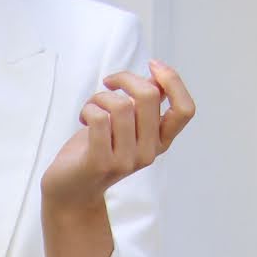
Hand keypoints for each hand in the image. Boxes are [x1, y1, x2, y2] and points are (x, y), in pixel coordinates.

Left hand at [41, 58, 194, 210]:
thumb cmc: (97, 150)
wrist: (71, 190)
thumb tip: (158, 78)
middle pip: (149, 97)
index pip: (185, 110)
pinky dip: (88, 109)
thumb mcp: (127, 125)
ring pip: (121, 105)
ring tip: (92, 107)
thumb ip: (145, 104)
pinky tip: (84, 118)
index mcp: (160, 141)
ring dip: (100, 97)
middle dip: (126, 78)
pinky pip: (99, 118)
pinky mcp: (101, 163)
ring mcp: (126, 160)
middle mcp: (148, 153)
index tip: (152, 66)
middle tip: (110, 83)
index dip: (173, 81)